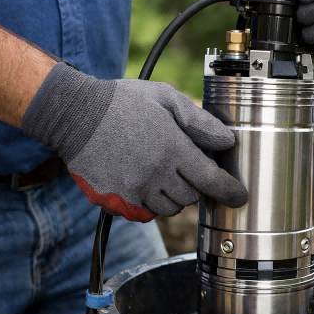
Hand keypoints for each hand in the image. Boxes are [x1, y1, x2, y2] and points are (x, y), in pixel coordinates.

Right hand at [22, 63, 247, 221]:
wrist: (74, 114)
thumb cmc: (123, 102)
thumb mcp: (167, 99)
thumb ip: (200, 122)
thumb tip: (227, 141)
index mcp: (172, 149)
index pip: (211, 180)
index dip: (229, 191)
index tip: (239, 196)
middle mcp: (155, 174)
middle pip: (191, 198)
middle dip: (195, 186)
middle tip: (186, 169)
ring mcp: (134, 190)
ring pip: (169, 209)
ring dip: (174, 196)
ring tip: (162, 172)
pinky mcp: (115, 200)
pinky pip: (144, 213)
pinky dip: (150, 203)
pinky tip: (144, 182)